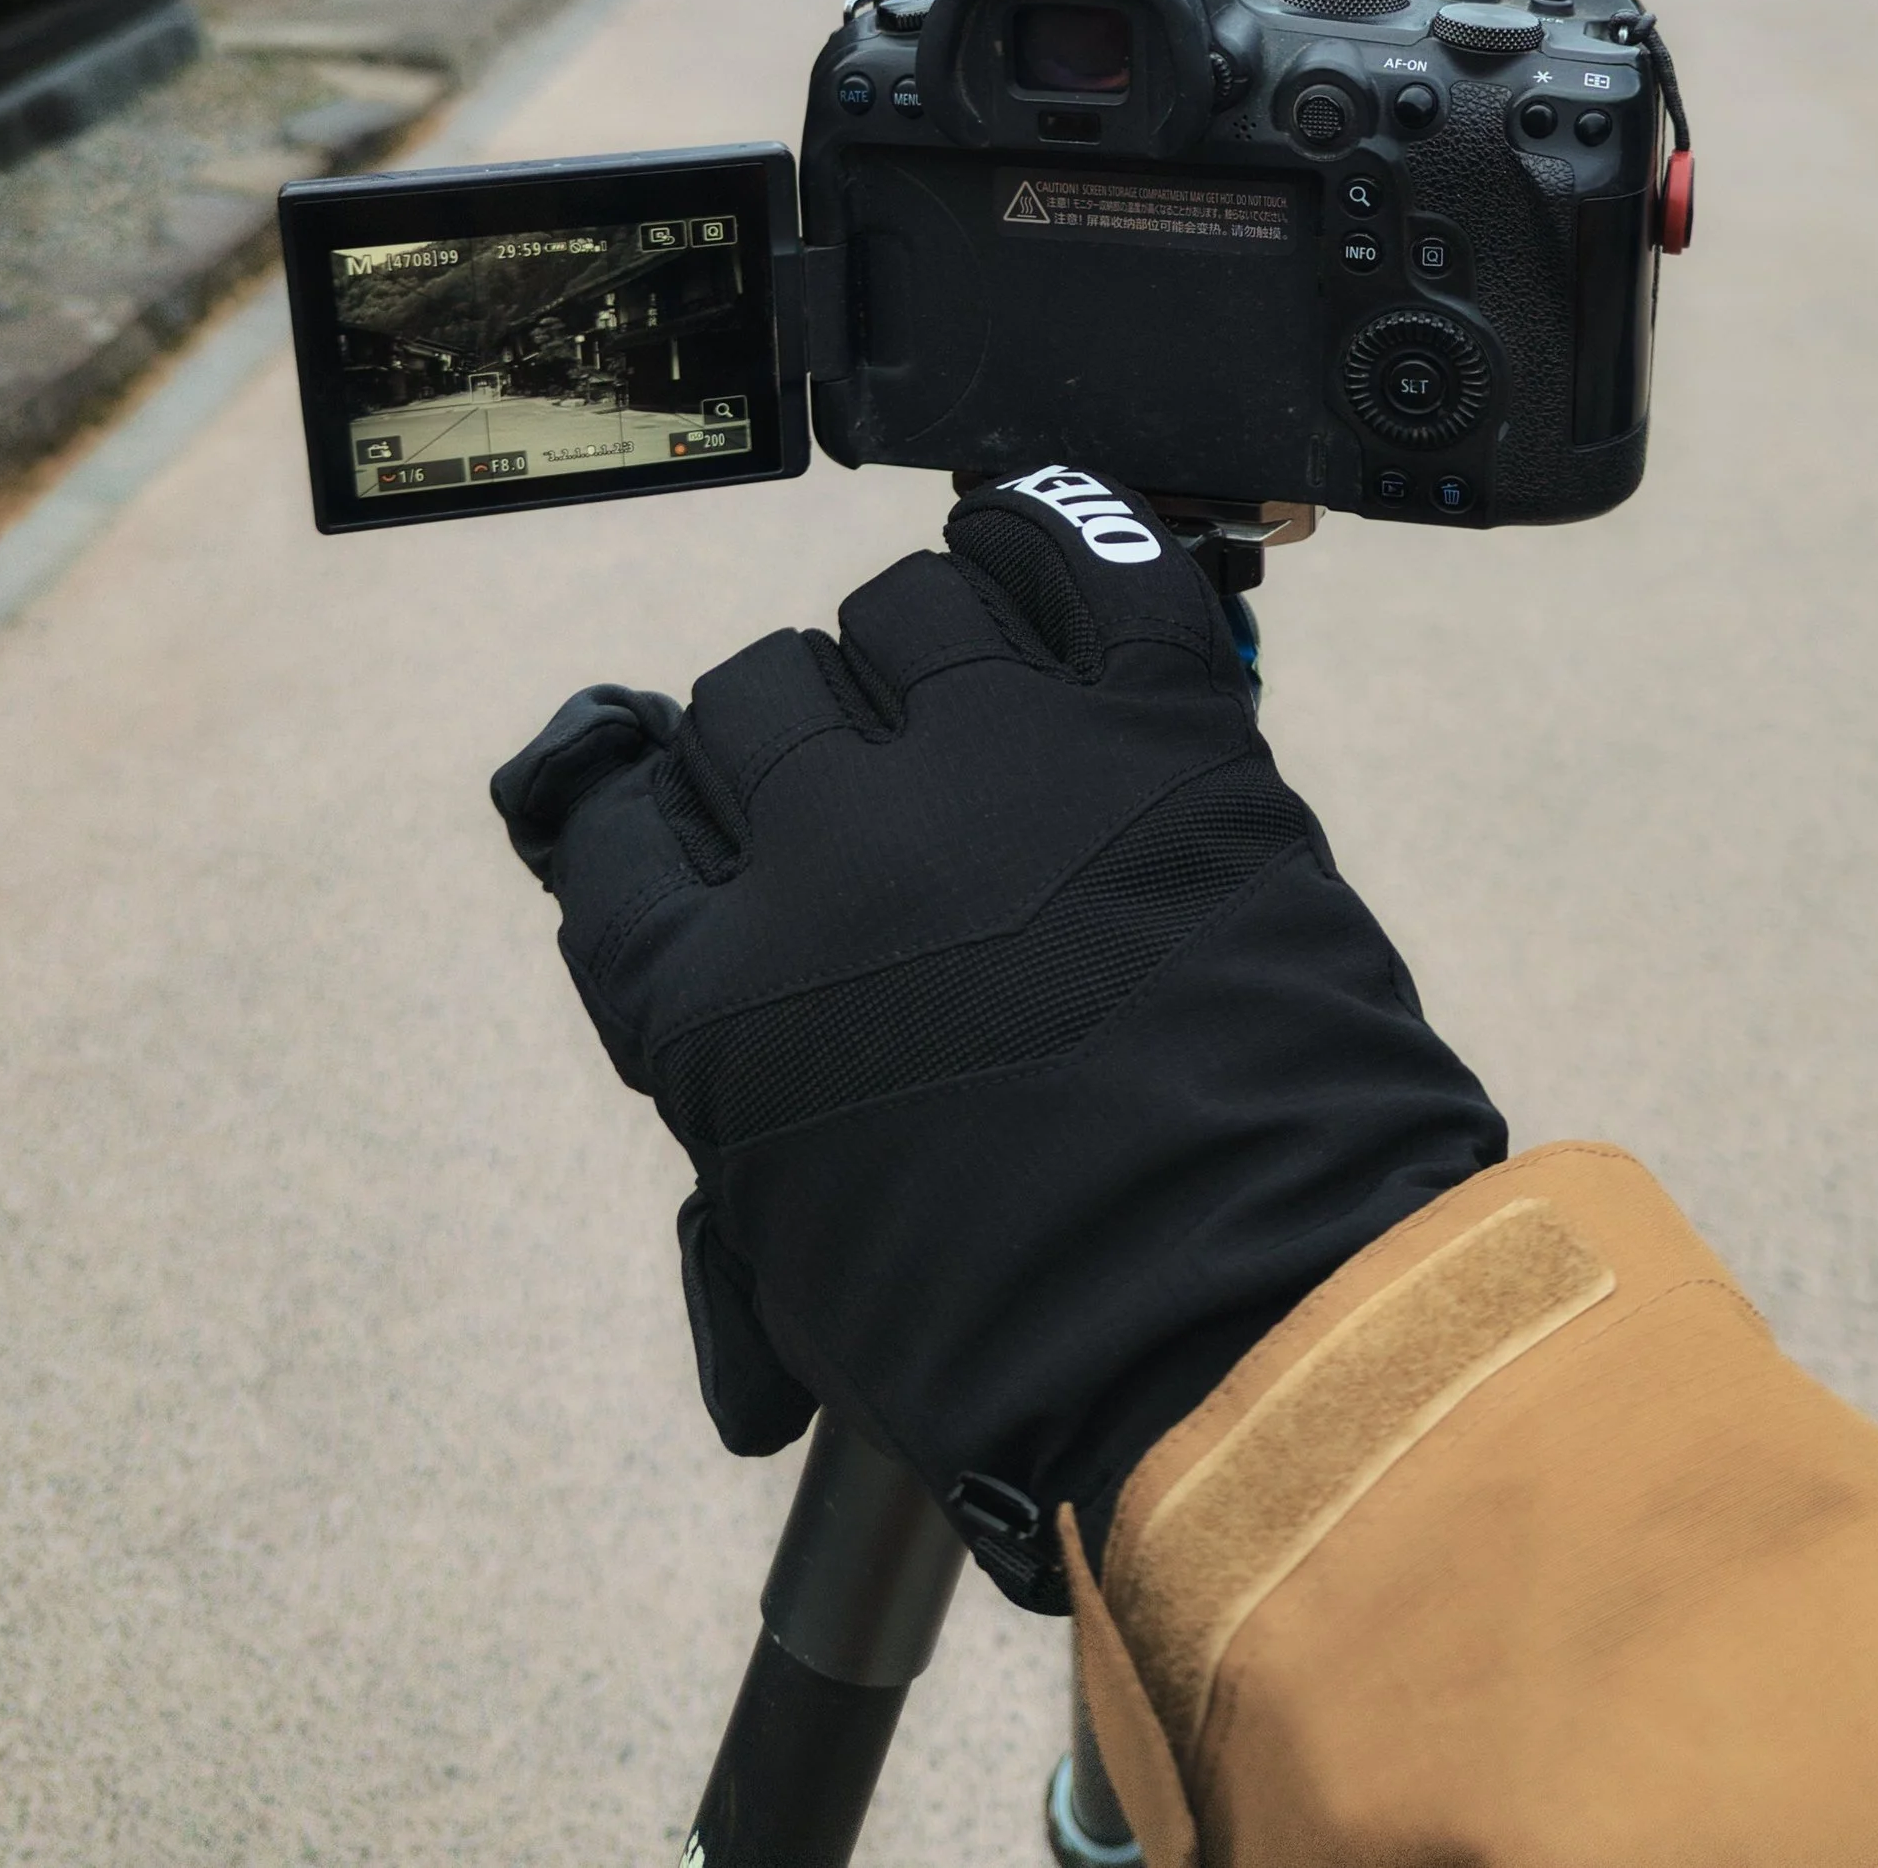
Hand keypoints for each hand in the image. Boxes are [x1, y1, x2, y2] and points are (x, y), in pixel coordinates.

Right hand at [492, 469, 1504, 1604]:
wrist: (1263, 1337)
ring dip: (922, 653)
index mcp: (711, 995)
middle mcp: (831, 850)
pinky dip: (1049, 535)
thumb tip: (702, 1123)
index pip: (614, 827)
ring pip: (901, 607)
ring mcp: (998, 768)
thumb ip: (730, 1170)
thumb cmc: (1025, 1342)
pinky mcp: (1159, 728)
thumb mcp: (808, 1267)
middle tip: (877, 805)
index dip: (663, 821)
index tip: (714, 834)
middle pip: (754, 696)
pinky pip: (1083, 555)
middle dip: (800, 747)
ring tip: (973, 715)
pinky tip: (1030, 554)